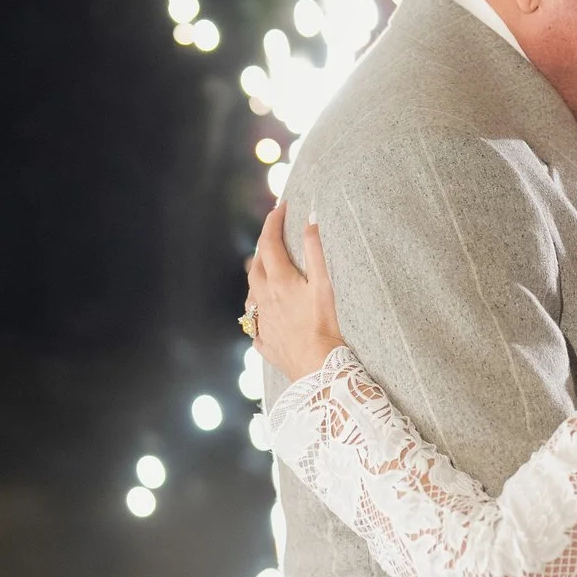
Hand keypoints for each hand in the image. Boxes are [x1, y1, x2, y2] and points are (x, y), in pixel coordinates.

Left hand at [246, 200, 344, 380]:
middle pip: (256, 266)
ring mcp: (262, 321)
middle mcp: (263, 299)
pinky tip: (266, 312)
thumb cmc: (324, 326)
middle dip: (263, 247)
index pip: (269, 243)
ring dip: (258, 277)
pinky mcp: (265, 341)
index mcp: (278, 281)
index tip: (280, 207)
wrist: (316, 368)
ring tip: (269, 271)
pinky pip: (256, 321)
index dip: (273, 222)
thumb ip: (316, 251)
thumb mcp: (325, 284)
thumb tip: (310, 220)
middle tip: (275, 237)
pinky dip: (259, 309)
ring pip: (251, 292)